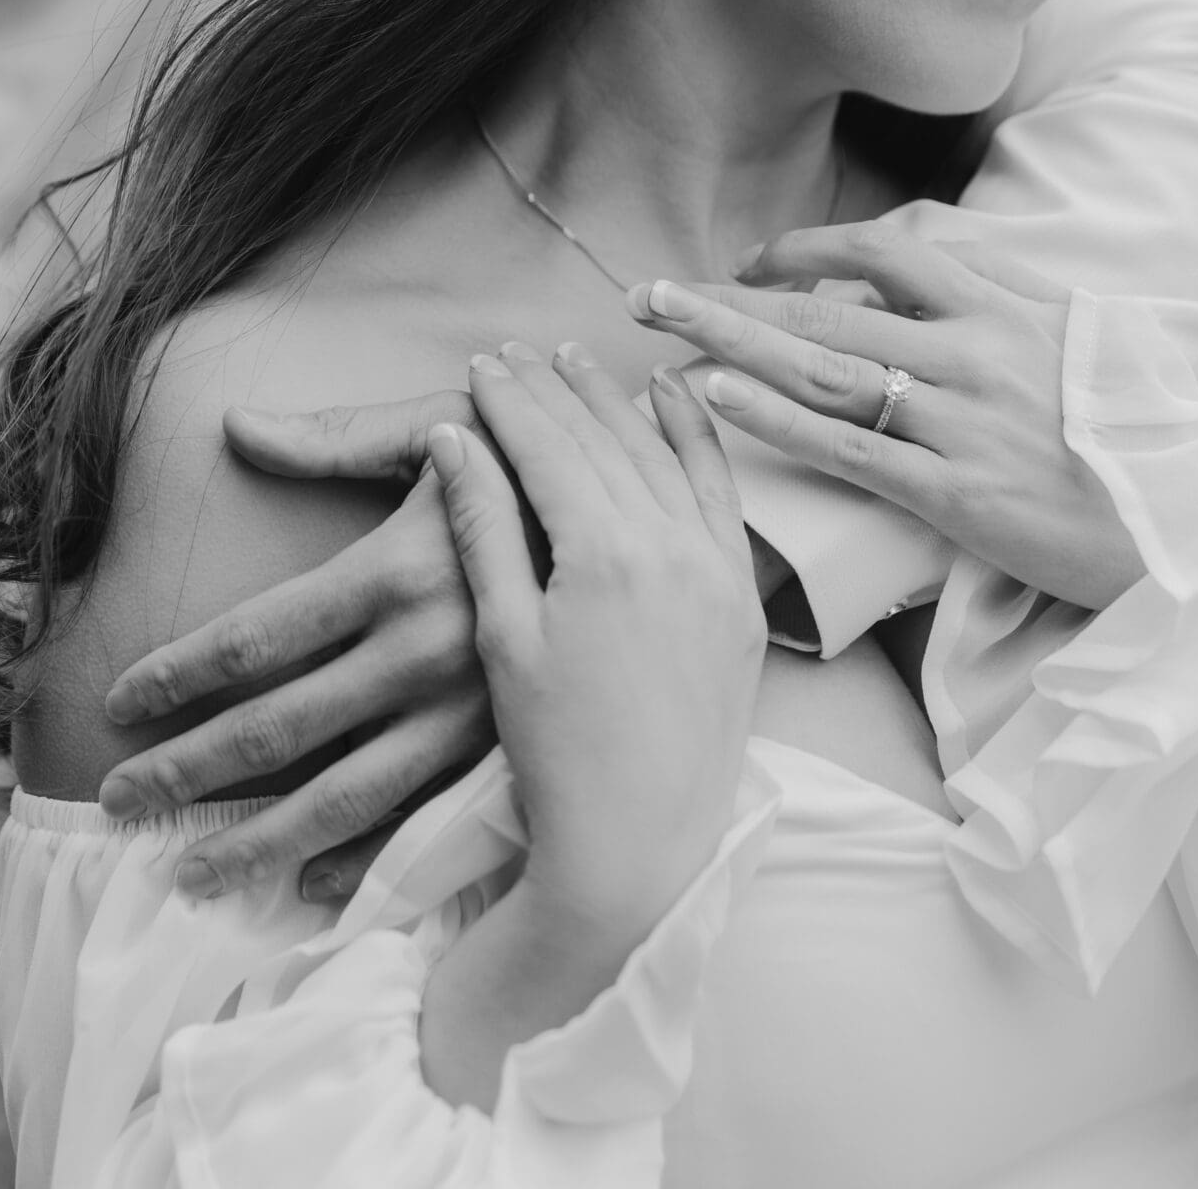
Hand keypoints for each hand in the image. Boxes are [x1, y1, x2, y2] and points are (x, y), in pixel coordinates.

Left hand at [100, 404, 492, 900]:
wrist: (658, 524)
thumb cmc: (534, 465)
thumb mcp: (436, 432)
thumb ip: (332, 438)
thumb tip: (235, 428)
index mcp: (396, 570)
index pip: (256, 637)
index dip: (180, 673)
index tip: (121, 700)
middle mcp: (423, 652)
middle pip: (278, 728)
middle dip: (187, 769)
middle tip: (118, 799)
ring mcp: (466, 714)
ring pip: (340, 796)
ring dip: (257, 840)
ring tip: (190, 871)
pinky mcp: (506, 750)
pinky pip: (422, 824)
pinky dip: (363, 863)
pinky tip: (309, 888)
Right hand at [434, 340, 766, 948]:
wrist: (638, 845)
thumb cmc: (555, 752)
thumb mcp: (502, 636)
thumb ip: (484, 526)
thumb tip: (454, 436)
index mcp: (604, 553)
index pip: (548, 447)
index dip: (509, 402)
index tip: (477, 367)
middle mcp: (671, 545)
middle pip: (604, 439)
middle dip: (555, 389)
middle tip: (516, 352)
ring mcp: (717, 569)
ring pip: (663, 454)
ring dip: (618, 401)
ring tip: (577, 360)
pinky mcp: (743, 598)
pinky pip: (722, 492)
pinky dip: (698, 437)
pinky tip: (678, 396)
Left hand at [630, 219, 1145, 609]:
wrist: (1184, 529)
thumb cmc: (1129, 433)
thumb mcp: (1078, 334)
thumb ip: (1003, 292)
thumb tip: (936, 258)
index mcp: (1002, 306)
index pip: (884, 251)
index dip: (805, 250)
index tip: (747, 264)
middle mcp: (973, 352)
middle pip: (827, 307)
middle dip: (730, 298)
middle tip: (649, 292)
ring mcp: (961, 422)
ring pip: (823, 367)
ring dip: (729, 343)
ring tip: (659, 326)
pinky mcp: (956, 495)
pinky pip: (848, 448)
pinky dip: (776, 420)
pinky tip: (716, 399)